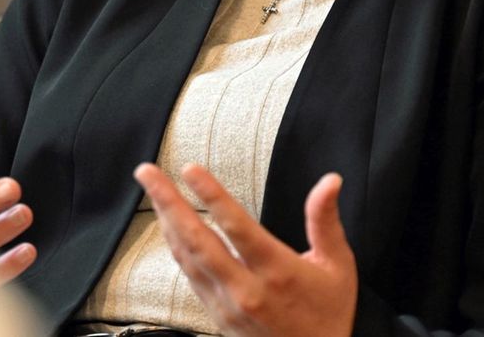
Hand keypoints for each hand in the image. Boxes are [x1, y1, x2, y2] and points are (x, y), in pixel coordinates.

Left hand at [134, 163, 356, 336]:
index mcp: (277, 271)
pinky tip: (167, 223)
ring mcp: (227, 303)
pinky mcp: (216, 313)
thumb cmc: (328, 312)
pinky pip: (189, 274)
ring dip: (166, 220)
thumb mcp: (337, 266)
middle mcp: (246, 288)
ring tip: (151, 188)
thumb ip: (326, 221)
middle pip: (198, 239)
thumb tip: (330, 181)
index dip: (211, 195)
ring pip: (187, 256)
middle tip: (146, 171)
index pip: (237, 226)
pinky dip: (175, 245)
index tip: (189, 169)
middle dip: (168, 202)